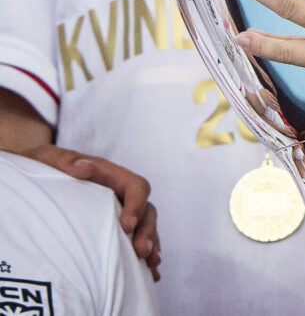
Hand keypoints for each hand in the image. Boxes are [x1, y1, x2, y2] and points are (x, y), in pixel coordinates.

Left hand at [23, 143, 160, 280]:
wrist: (29, 176)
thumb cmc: (38, 165)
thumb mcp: (45, 158)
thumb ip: (64, 160)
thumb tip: (85, 167)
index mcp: (109, 175)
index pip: (136, 186)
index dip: (136, 205)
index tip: (126, 226)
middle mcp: (118, 193)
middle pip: (146, 209)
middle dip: (147, 231)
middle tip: (141, 252)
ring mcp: (117, 210)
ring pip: (144, 226)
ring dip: (150, 244)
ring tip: (150, 264)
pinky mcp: (110, 227)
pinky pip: (133, 239)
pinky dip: (143, 254)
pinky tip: (148, 272)